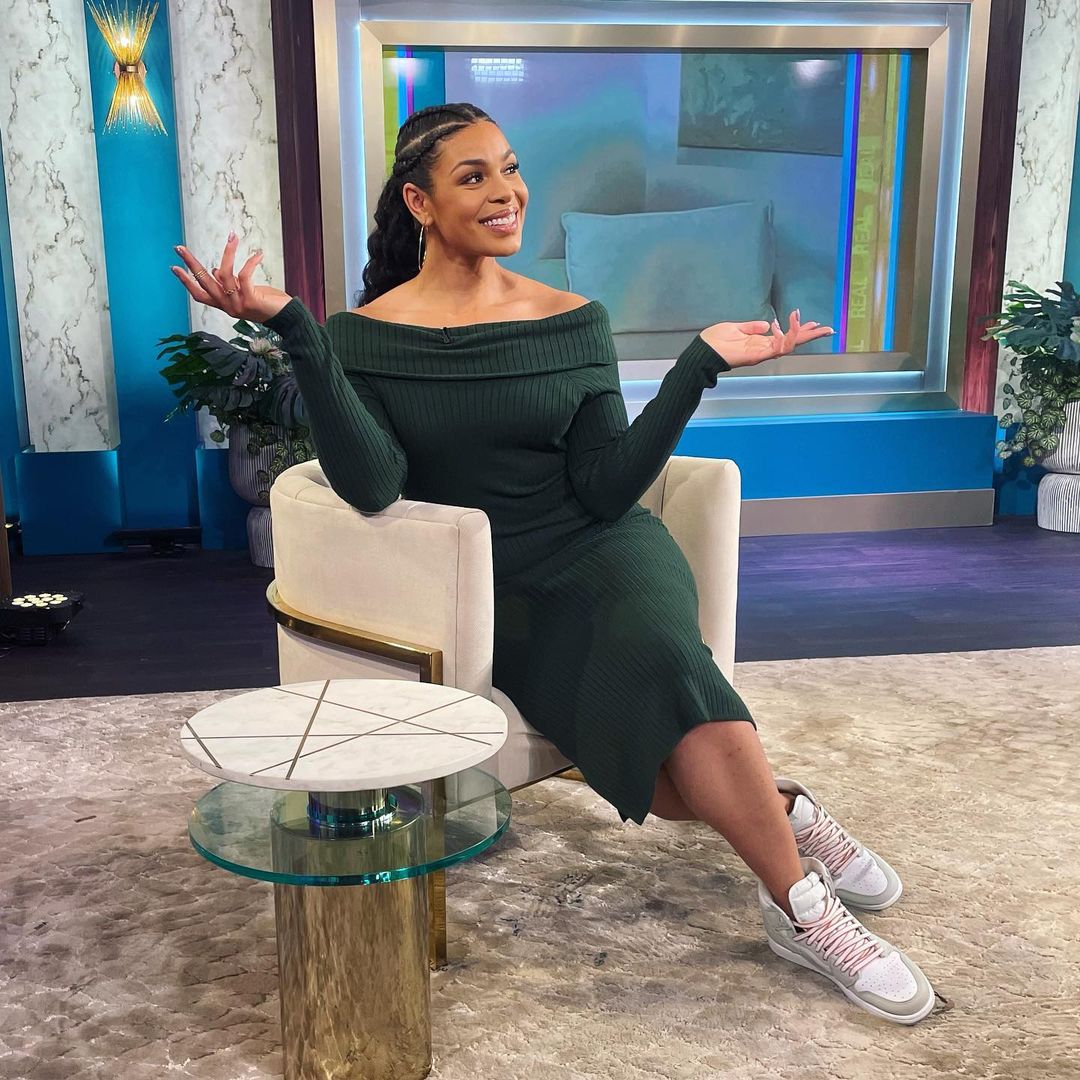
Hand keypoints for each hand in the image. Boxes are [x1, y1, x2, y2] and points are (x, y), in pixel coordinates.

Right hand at [170, 233, 291, 323]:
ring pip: (224, 274)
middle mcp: (227, 306)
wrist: (288, 318)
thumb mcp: (244, 292)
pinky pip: (244, 276)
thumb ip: (229, 283)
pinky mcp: (251, 301)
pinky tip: (258, 254)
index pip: (199, 294)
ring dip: (228, 253)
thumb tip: (214, 270)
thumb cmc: (267, 303)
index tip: (174, 266)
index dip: (186, 281)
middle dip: (191, 264)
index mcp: (223, 304)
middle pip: (203, 283)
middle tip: (179, 247)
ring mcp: (238, 305)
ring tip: (233, 237)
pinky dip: (250, 262)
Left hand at [700, 309, 834, 367]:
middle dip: (810, 336)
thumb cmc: (714, 341)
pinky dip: (789, 335)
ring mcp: (762, 353)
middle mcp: (764, 349)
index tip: (812, 322)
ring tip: (814, 324)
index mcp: (759, 343)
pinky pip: (779, 346)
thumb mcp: (735, 328)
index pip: (785, 337)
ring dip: (803, 333)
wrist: (702, 352)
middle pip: (793, 342)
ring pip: (790, 345)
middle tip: (829, 329)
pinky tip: (793, 323)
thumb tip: (766, 324)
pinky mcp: (758, 355)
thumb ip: (751, 327)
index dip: (799, 330)